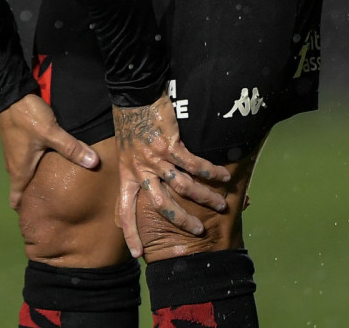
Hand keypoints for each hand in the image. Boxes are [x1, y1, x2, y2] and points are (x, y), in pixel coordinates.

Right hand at [0, 93, 99, 209]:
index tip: (37, 219)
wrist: (11, 95)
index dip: (24, 211)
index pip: (16, 199)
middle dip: (34, 198)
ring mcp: (14, 155)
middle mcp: (14, 167)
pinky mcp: (18, 144)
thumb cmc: (27, 119)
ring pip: (24, 175)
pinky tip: (49, 165)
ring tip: (54, 188)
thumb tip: (94, 163)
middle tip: (53, 206)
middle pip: (22, 189)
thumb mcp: (52, 133)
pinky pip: (26, 163)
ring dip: (35, 182)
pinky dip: (35, 168)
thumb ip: (72, 148)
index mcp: (20, 171)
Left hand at [112, 94, 231, 257]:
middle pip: (160, 204)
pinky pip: (194, 164)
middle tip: (198, 231)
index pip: (125, 210)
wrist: (134, 94)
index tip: (137, 255)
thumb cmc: (130, 120)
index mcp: (127, 173)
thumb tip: (148, 181)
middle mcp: (141, 169)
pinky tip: (224, 176)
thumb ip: (136, 167)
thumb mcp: (124, 149)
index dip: (130, 233)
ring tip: (221, 204)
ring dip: (204, 197)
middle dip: (181, 220)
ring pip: (183, 186)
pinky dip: (211, 171)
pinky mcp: (170, 144)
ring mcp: (156, 157)